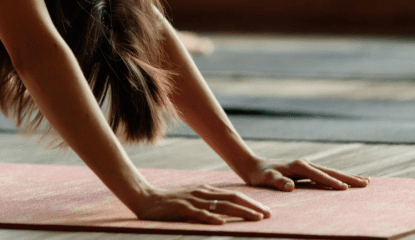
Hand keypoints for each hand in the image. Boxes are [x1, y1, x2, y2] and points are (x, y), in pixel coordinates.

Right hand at [134, 185, 271, 224]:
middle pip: (233, 199)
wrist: (145, 198)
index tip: (266, 211)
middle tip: (269, 215)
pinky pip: (200, 214)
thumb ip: (208, 204)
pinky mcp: (182, 209)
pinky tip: (222, 224)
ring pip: (222, 206)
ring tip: (255, 219)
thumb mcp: (193, 200)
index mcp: (207, 191)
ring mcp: (193, 200)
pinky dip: (212, 218)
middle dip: (253, 207)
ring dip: (240, 212)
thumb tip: (226, 214)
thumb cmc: (170, 203)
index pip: (234, 196)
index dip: (251, 203)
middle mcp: (203, 193)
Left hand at [243, 157, 369, 191]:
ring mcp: (307, 166)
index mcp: (298, 166)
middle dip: (349, 177)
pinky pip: (326, 175)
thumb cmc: (259, 175)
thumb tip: (290, 187)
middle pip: (331, 171)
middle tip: (367, 184)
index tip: (346, 189)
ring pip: (331, 172)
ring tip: (365, 182)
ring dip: (348, 177)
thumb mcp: (265, 179)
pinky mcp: (306, 170)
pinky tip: (346, 182)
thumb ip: (277, 182)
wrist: (254, 166)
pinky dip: (339, 178)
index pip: (319, 175)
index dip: (332, 182)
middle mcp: (305, 164)